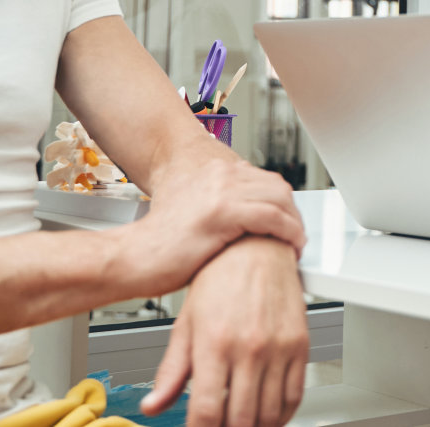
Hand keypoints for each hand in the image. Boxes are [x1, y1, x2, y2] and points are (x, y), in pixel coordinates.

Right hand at [125, 156, 305, 294]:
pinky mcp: (221, 214)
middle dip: (293, 212)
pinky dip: (288, 232)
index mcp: (213, 173)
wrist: (134, 256)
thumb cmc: (161, 244)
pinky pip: (272, 217)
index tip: (288, 221)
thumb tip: (252, 221)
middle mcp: (219, 176)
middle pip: (277, 187)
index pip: (265, 180)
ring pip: (279, 199)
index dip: (282, 203)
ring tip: (295, 243)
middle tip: (296, 234)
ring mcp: (220, 192)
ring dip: (295, 224)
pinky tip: (290, 245)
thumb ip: (224, 208)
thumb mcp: (196, 213)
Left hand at [142, 236, 308, 426]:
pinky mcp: (300, 345)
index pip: (207, 412)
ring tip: (241, 423)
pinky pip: (295, 396)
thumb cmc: (219, 277)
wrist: (256, 245)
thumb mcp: (186, 322)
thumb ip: (171, 369)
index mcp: (214, 343)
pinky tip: (268, 415)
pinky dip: (282, 415)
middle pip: (240, 419)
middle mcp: (248, 348)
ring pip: (270, 415)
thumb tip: (153, 405)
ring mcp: (278, 348)